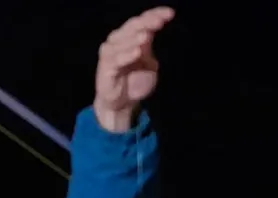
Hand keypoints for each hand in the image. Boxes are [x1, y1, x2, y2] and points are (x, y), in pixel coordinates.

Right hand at [94, 7, 174, 131]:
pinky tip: (137, 52)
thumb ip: (149, 48)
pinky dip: (126, 55)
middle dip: (146, 23)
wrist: (122, 104)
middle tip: (160, 22)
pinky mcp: (106, 68)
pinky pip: (116, 60)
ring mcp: (110, 53)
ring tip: (146, 36)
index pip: (142, 21)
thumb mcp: (148, 63)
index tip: (170, 13)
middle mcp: (118, 41)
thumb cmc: (135, 81)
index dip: (155, 14)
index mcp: (130, 37)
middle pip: (132, 26)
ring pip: (122, 41)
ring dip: (134, 38)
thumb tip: (153, 31)